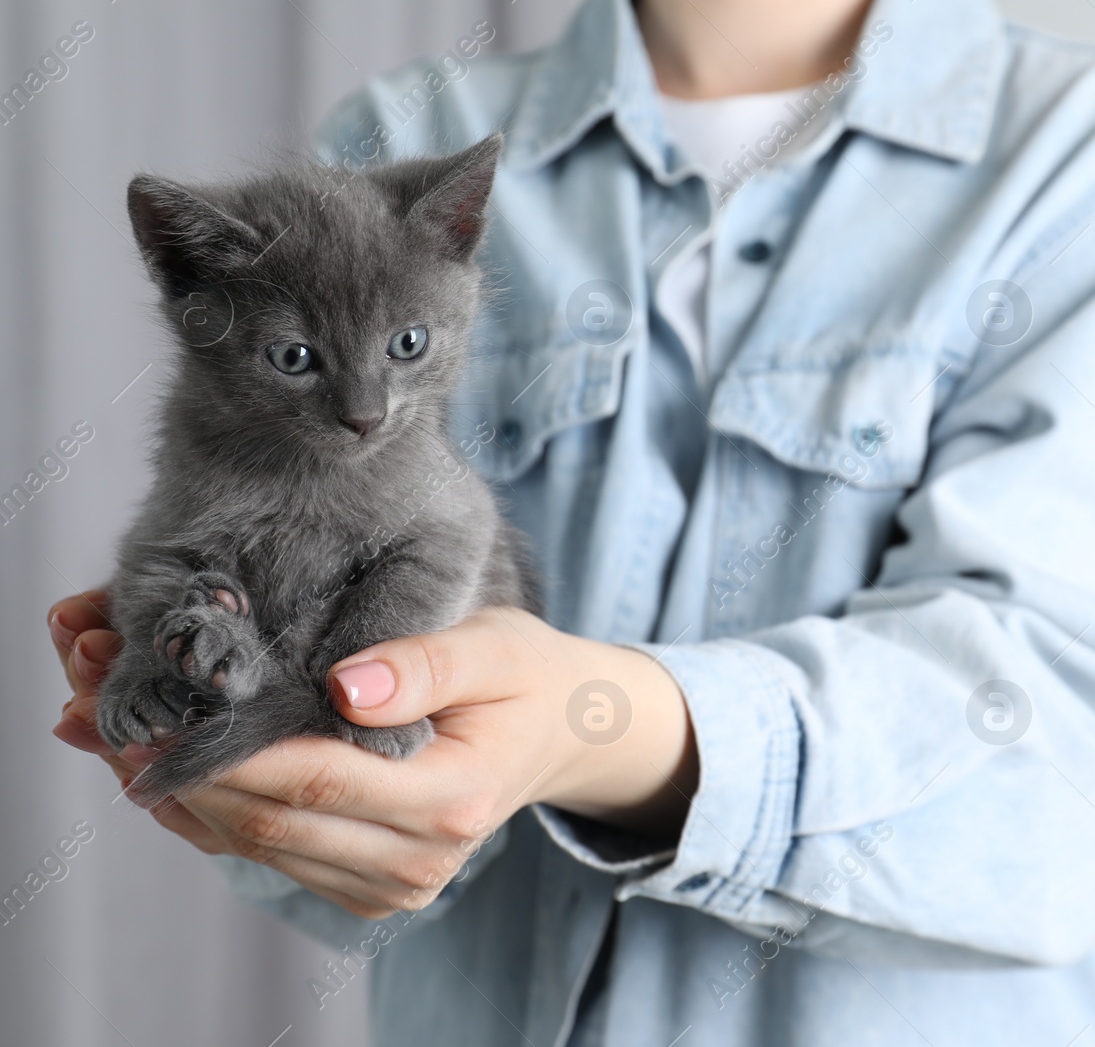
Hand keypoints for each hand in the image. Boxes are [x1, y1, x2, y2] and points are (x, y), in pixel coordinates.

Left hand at [50, 599, 697, 918]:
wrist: (562, 732)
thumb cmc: (527, 675)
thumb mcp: (497, 644)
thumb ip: (425, 662)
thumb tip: (345, 685)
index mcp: (450, 798)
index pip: (311, 776)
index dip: (220, 743)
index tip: (145, 698)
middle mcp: (417, 861)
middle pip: (265, 820)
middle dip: (171, 763)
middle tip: (92, 695)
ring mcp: (392, 886)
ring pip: (253, 846)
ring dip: (172, 789)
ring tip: (102, 719)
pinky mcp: (367, 889)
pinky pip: (268, 855)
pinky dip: (206, 812)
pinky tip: (157, 764)